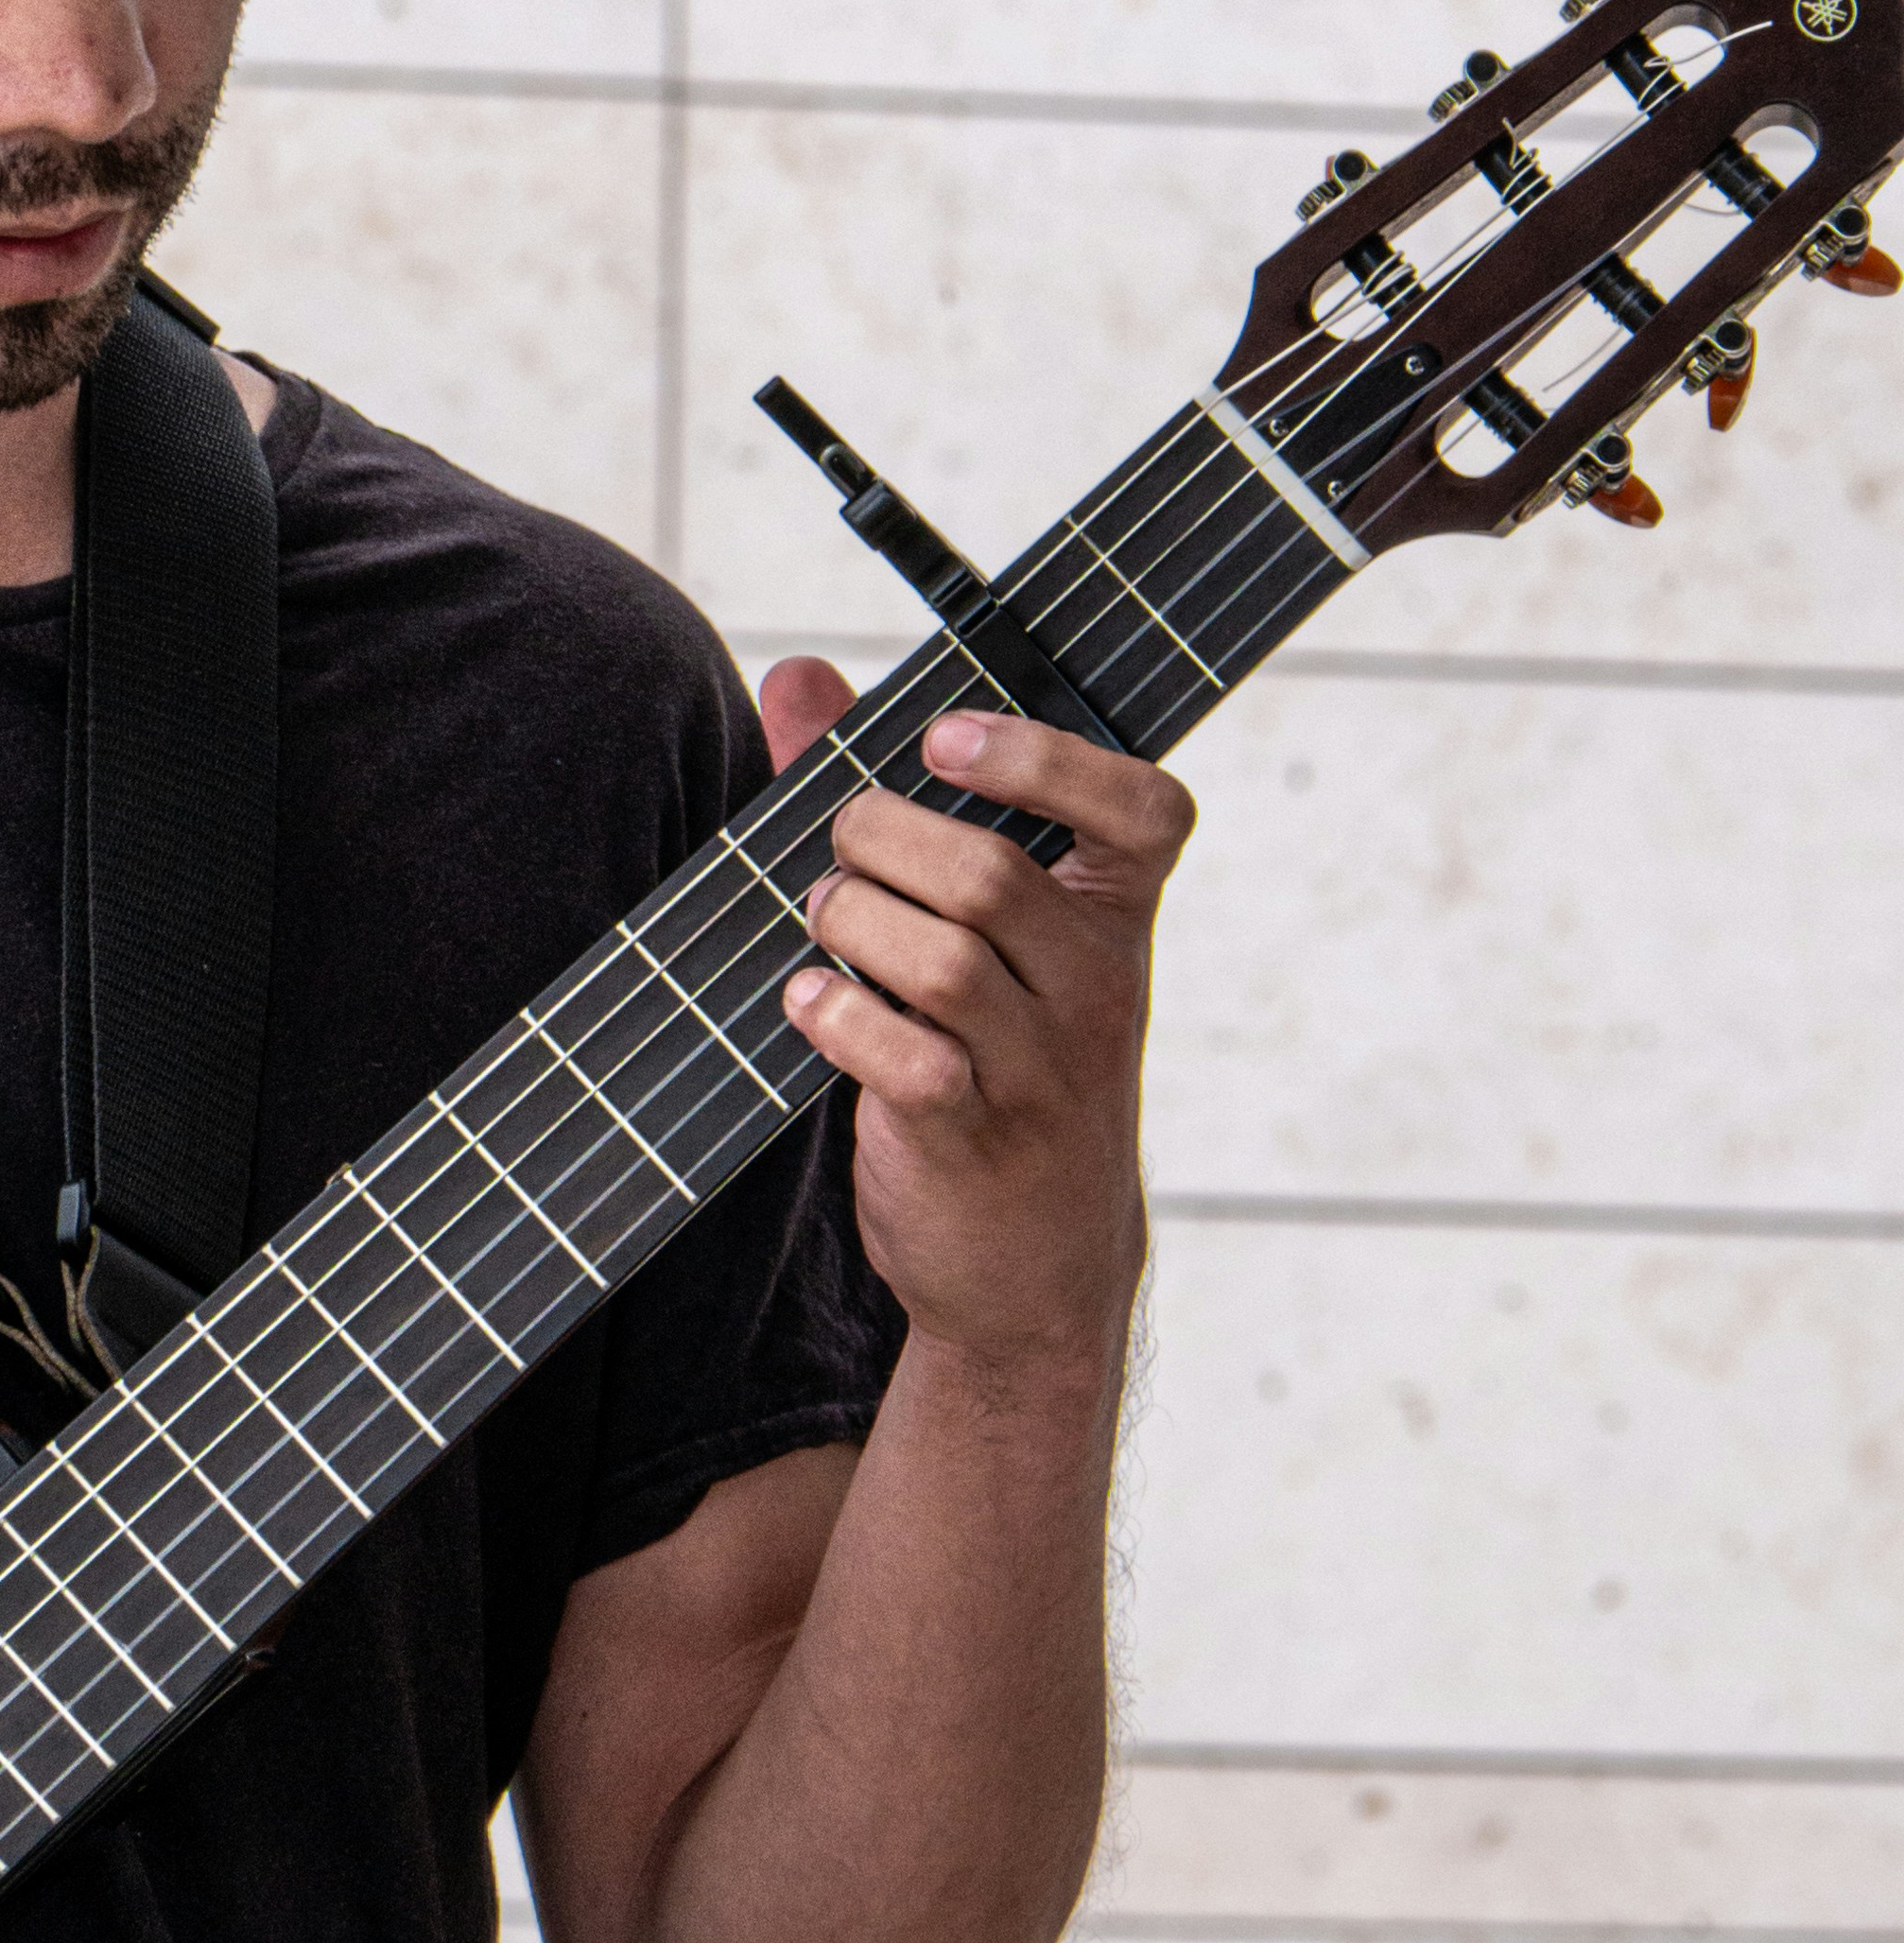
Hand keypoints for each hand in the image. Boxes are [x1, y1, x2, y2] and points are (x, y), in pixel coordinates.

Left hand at [760, 666, 1193, 1379]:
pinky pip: (903, 1055)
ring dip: (849, 922)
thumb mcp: (984, 938)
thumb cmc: (997, 1059)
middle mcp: (1098, 985)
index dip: (1046, 758)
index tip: (943, 740)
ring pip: (940, 959)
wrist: (1037, 1267)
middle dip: (881, 838)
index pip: (1145, 809)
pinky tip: (813, 1002)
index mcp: (1118, 917)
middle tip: (841, 850)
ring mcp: (1044, 1069)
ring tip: (825, 922)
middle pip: (990, 873)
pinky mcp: (976, 1137)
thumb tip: (797, 674)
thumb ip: (889, 798)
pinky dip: (836, 1015)